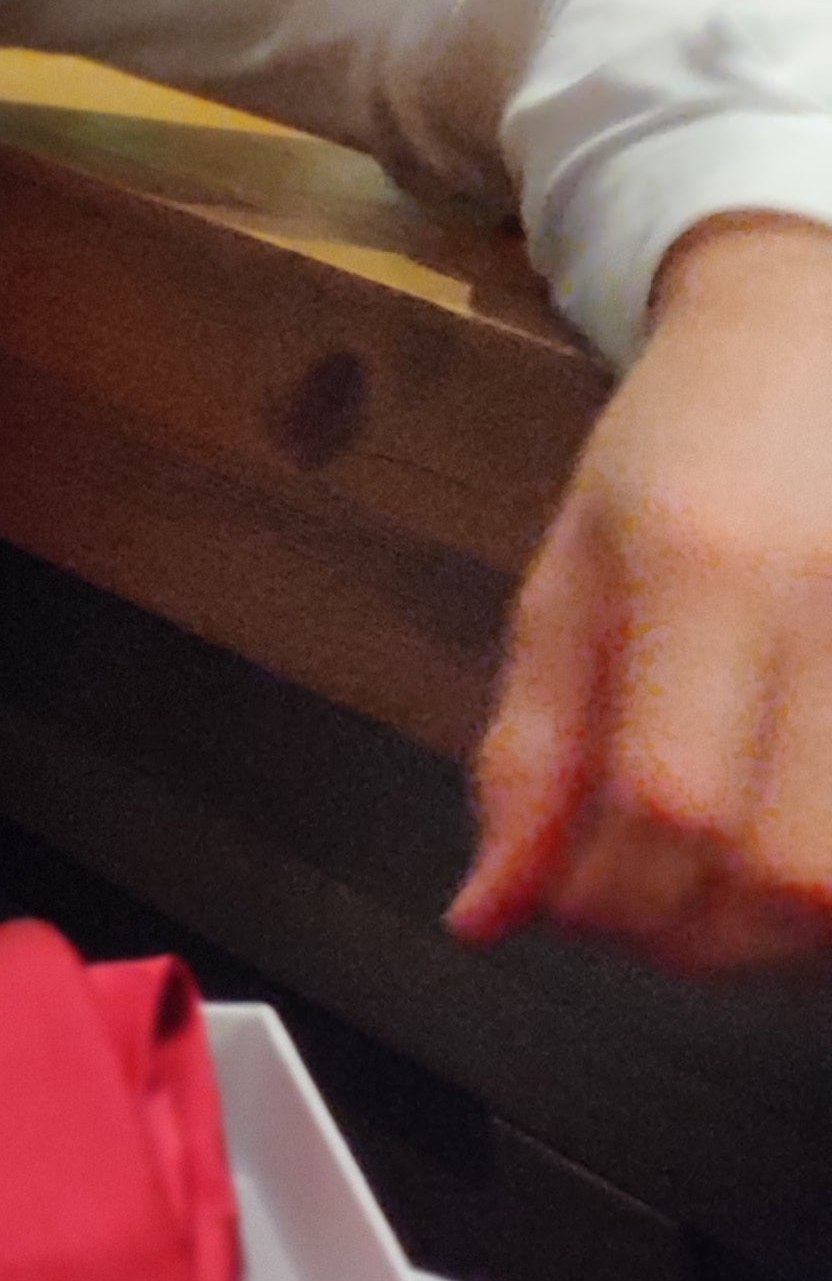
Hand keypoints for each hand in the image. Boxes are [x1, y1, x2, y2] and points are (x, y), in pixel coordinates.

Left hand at [451, 212, 831, 968]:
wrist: (811, 342)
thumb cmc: (676, 453)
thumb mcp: (568, 573)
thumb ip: (528, 749)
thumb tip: (482, 917)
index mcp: (706, 564)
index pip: (672, 799)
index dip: (610, 897)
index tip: (559, 905)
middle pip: (788, 875)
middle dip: (693, 938)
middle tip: (630, 912)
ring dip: (767, 935)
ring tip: (700, 887)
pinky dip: (820, 892)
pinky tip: (770, 852)